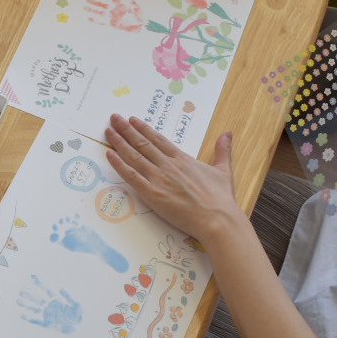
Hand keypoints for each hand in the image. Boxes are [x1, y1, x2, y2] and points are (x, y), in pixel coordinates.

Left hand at [102, 114, 243, 242]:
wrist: (217, 219)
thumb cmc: (221, 199)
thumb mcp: (224, 170)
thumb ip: (222, 150)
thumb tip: (227, 133)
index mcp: (183, 159)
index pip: (158, 139)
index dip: (143, 128)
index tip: (132, 120)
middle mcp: (168, 165)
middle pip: (142, 144)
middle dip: (126, 130)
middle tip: (113, 118)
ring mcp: (159, 179)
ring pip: (134, 156)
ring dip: (119, 142)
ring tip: (108, 131)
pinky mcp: (152, 194)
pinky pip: (131, 176)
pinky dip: (119, 164)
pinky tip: (109, 154)